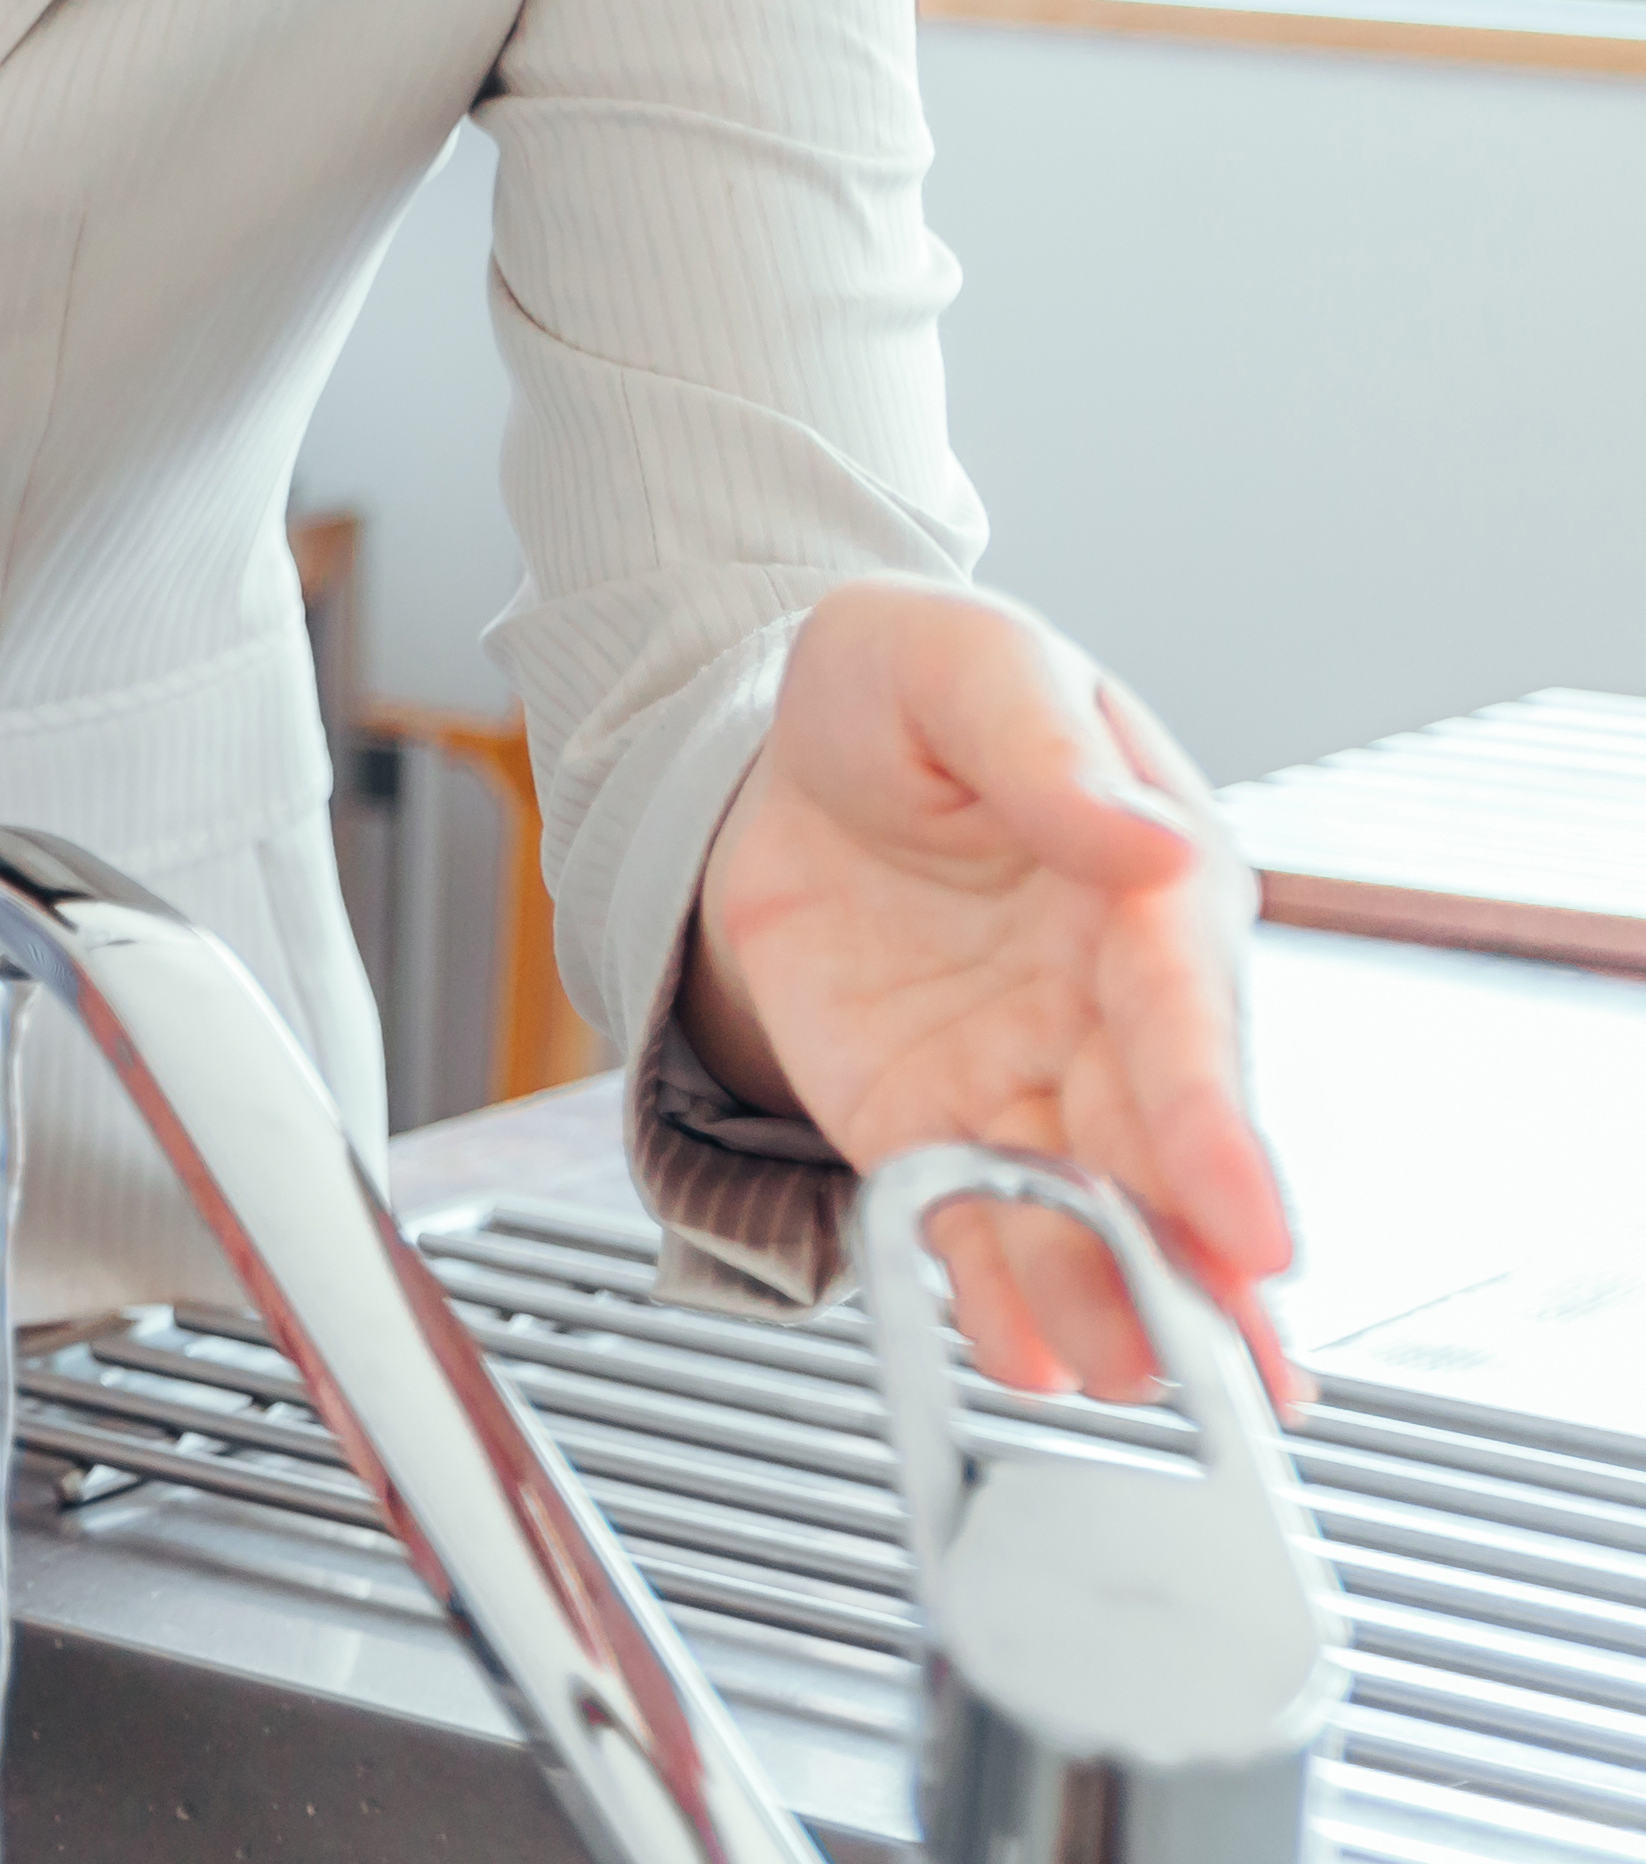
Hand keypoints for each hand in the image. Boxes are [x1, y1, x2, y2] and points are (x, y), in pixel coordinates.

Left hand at [685, 580, 1294, 1404]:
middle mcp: (1109, 1006)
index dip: (1218, 1134)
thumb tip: (1148, 839)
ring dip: (1108, 1298)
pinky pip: (968, 1216)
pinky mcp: (931, 1118)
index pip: (1189, 1028)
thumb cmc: (908, 687)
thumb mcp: (960, 665)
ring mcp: (1027, 1075)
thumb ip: (1042, 749)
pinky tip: (1020, 1358)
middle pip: (1160, 1152)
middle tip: (1221, 1370)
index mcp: (1151, 890)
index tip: (1256, 1233)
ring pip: (1083, 1208)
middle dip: (1195, 1263)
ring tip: (1123, 1378)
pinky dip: (994, 1290)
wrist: (787, 742)